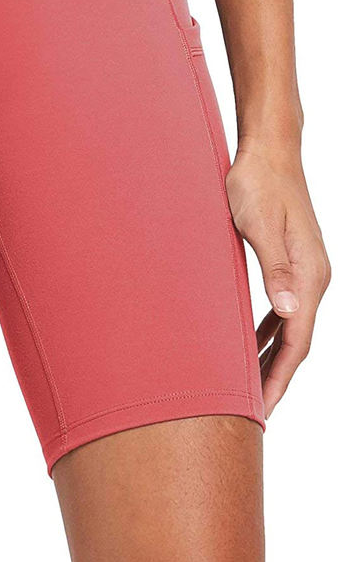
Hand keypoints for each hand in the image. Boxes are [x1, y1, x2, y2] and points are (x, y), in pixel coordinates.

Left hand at [225, 138, 329, 416]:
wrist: (268, 151)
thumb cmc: (257, 183)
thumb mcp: (257, 224)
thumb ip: (274, 267)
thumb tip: (289, 311)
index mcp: (308, 275)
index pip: (297, 341)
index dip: (278, 377)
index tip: (260, 406)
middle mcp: (311, 277)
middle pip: (296, 341)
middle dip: (275, 377)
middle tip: (249, 411)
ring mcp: (302, 269)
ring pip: (289, 327)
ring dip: (271, 357)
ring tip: (250, 385)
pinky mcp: (288, 260)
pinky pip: (281, 307)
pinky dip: (268, 330)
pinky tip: (252, 340)